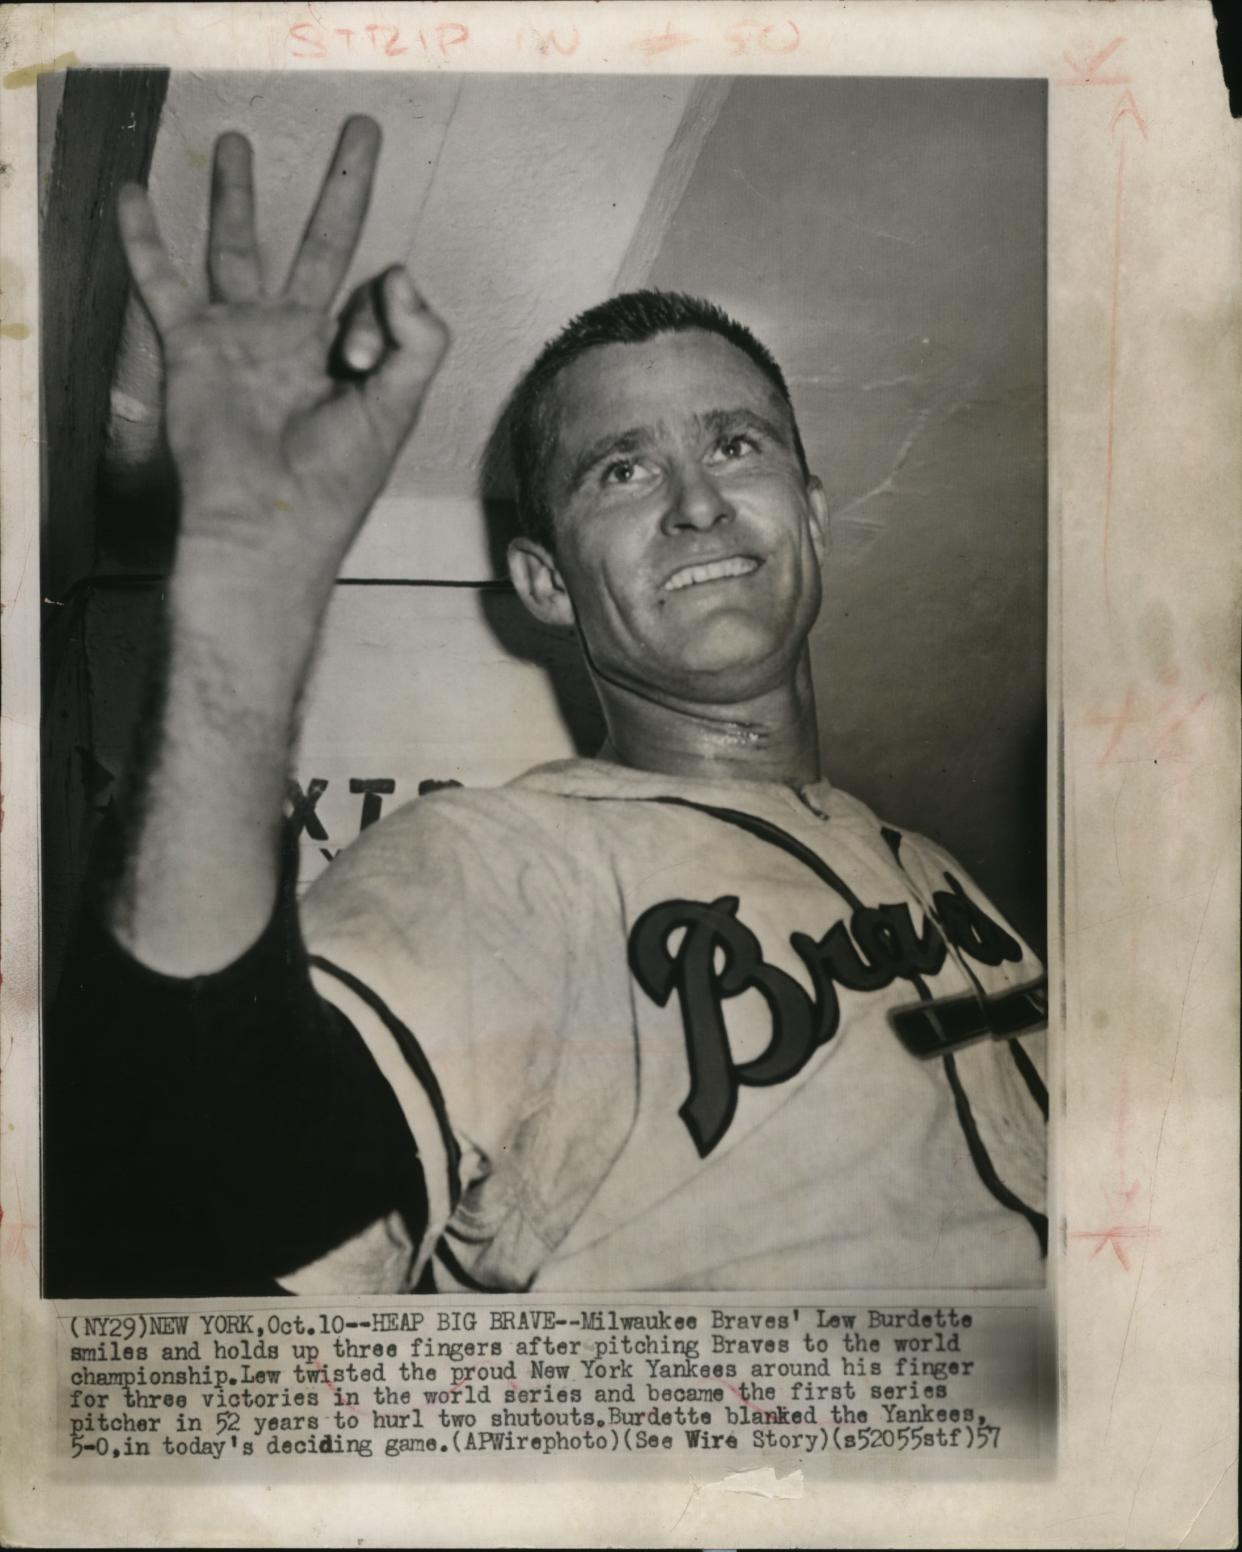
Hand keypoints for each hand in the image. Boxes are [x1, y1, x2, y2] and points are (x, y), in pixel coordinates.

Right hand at [117, 116, 448, 583]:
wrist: (266, 520)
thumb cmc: (335, 480)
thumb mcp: (396, 410)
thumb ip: (419, 340)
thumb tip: (401, 268)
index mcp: (352, 351)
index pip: (379, 295)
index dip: (378, 313)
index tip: (357, 363)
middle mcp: (298, 334)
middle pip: (324, 241)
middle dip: (343, 186)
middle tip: (362, 128)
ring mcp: (243, 335)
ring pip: (238, 247)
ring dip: (236, 196)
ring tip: (235, 143)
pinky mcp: (193, 344)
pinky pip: (162, 279)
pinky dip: (143, 238)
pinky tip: (133, 195)